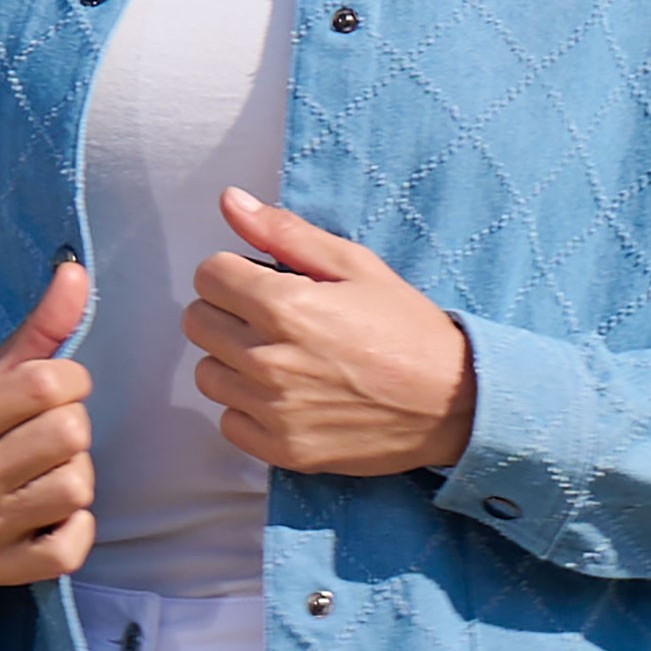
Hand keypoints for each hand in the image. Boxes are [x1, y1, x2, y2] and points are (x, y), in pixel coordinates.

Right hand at [0, 261, 95, 581]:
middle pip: (70, 434)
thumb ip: (38, 329)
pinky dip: (75, 529)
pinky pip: (69, 548)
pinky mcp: (0, 570)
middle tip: (51, 434)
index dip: (71, 380)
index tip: (56, 389)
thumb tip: (76, 271)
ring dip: (76, 475)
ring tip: (50, 470)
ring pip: (77, 488)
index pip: (47, 383)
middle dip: (73, 427)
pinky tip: (54, 513)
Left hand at [182, 189, 475, 476]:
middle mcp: (268, 360)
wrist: (453, 402)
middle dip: (228, 310)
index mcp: (283, 306)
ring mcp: (272, 410)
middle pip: (197, 322)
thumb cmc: (406, 327)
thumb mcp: (355, 264)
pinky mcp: (280, 449)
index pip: (208, 275)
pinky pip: (228, 420)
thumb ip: (284, 232)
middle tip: (272, 317)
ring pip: (207, 373)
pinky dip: (248, 407)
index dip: (234, 270)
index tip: (263, 280)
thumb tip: (229, 200)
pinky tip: (286, 394)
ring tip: (281, 356)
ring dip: (233, 360)